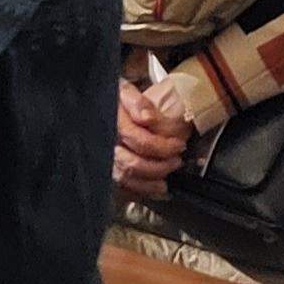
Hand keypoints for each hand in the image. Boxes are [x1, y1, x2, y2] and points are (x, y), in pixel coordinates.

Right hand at [112, 79, 189, 202]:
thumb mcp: (127, 91)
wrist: (106, 107)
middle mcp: (106, 143)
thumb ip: (137, 102)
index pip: (138, 140)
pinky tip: (154, 191)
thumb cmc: (120, 101)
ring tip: (166, 182)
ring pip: (125, 178)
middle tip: (176, 162)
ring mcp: (105, 159)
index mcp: (112, 123)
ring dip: (149, 184)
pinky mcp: (107, 170)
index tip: (178, 146)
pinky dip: (139, 191)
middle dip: (158, 167)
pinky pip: (122, 187)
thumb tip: (146, 117)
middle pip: (131, 163)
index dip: (161, 146)